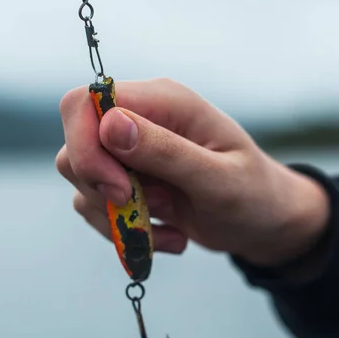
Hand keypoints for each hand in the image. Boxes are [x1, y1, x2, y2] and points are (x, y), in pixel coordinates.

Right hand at [56, 78, 329, 265]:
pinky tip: (170, 236)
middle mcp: (139, 121)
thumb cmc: (253, 195)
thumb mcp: (218, 179)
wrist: (264, 224)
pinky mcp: (127, 184)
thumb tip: (109, 125)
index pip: (84, 103)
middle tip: (152, 209)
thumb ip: (166, 152)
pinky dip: (127, 232)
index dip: (86, 148)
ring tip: (170, 224)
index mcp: (163, 101)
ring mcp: (130, 154)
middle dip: (103, 190)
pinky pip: (97, 209)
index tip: (120, 191)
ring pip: (82, 182)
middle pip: (75, 146)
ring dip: (119, 217)